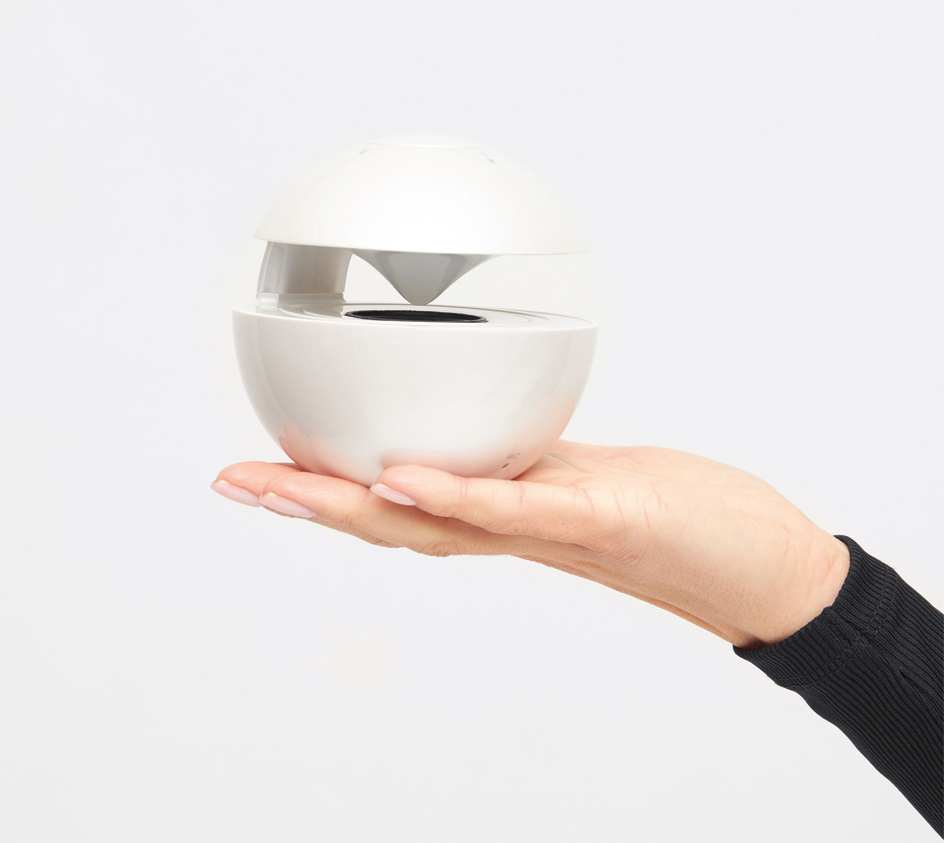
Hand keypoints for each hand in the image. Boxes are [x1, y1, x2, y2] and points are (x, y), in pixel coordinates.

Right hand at [211, 441, 849, 648]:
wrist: (755, 566)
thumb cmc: (672, 513)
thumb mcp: (581, 469)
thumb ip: (525, 455)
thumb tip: (484, 420)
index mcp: (497, 509)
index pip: (391, 503)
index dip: (319, 491)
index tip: (259, 469)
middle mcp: (506, 529)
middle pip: (385, 521)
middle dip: (301, 501)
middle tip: (230, 480)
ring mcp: (544, 528)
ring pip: (426, 524)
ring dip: (346, 505)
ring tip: (278, 483)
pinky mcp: (593, 519)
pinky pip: (507, 511)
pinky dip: (447, 493)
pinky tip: (395, 473)